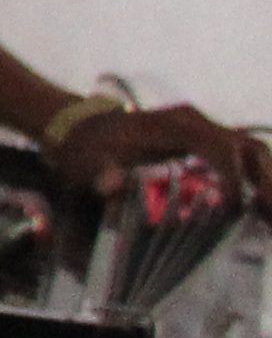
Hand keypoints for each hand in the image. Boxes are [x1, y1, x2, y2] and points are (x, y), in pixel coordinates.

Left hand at [45, 99, 268, 205]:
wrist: (84, 129)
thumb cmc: (89, 149)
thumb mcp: (88, 163)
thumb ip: (100, 175)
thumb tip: (113, 185)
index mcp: (175, 125)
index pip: (220, 147)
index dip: (233, 177)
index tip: (235, 210)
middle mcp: (197, 123)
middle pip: (250, 149)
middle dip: (268, 183)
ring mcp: (206, 131)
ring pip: (254, 154)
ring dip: (269, 184)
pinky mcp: (208, 144)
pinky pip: (244, 160)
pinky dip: (258, 183)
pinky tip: (261, 213)